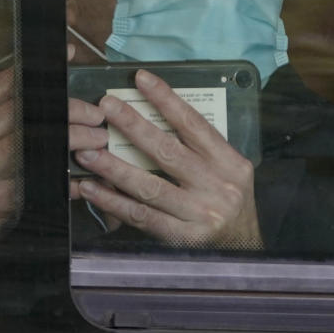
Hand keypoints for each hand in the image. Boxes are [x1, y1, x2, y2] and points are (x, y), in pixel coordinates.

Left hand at [73, 69, 261, 248]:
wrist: (245, 253)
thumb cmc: (229, 205)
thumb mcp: (229, 173)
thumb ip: (200, 150)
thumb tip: (153, 121)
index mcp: (230, 163)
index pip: (194, 124)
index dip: (166, 100)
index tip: (142, 79)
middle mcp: (218, 187)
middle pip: (168, 150)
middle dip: (133, 125)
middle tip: (106, 107)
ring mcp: (200, 214)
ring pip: (148, 186)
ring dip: (113, 167)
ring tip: (88, 152)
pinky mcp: (182, 239)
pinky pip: (141, 216)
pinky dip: (113, 202)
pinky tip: (92, 189)